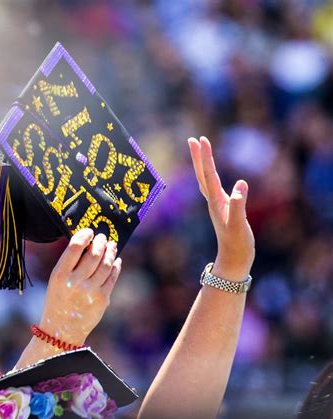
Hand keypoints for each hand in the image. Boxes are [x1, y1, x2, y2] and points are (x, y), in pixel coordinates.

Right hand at [38, 228, 121, 345]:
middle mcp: (75, 282)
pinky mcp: (102, 299)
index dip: (84, 235)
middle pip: (94, 254)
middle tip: (103, 237)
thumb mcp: (56, 280)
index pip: (74, 247)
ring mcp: (90, 291)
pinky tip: (116, 261)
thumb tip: (90, 243)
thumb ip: (70, 264)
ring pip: (106, 264)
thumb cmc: (59, 300)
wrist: (62, 330)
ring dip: (110, 252)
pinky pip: (112, 277)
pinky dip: (116, 266)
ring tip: (111, 246)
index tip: (89, 232)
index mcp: (60, 275)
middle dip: (101, 242)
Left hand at [188, 136, 254, 279]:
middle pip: (203, 175)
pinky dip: (210, 177)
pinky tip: (211, 176)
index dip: (205, 157)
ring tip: (200, 151)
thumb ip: (238, 205)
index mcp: (216, 202)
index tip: (201, 140)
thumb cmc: (237, 245)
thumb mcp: (239, 225)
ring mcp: (216, 206)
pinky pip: (213, 188)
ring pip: (206, 180)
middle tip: (194, 139)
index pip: (209, 175)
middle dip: (199, 157)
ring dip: (203, 165)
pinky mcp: (222, 210)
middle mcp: (213, 202)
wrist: (233, 261)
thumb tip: (240, 184)